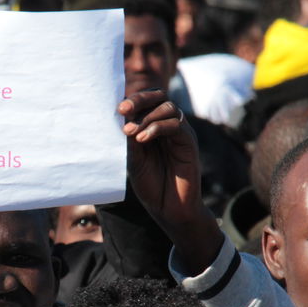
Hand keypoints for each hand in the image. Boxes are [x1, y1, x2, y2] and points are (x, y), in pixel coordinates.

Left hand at [121, 91, 223, 273]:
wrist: (169, 209)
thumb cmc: (151, 185)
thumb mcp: (134, 159)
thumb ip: (131, 139)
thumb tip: (123, 118)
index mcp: (153, 128)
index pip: (146, 102)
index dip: (133, 101)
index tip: (117, 109)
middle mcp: (168, 127)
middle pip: (159, 97)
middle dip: (140, 100)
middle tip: (124, 110)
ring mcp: (180, 134)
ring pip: (168, 108)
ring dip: (147, 116)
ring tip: (131, 133)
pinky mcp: (189, 143)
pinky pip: (177, 124)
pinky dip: (157, 127)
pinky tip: (143, 139)